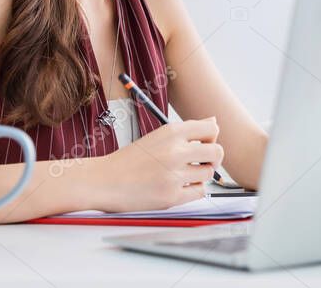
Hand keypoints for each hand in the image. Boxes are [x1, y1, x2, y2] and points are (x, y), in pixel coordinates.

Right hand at [93, 116, 223, 211]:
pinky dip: (193, 190)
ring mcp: (174, 175)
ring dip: (200, 175)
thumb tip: (214, 123)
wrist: (104, 181)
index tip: (203, 145)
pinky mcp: (171, 196)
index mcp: (171, 132)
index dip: (211, 138)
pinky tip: (178, 186)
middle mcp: (175, 151)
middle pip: (216, 152)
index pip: (211, 129)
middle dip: (212, 159)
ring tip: (181, 175)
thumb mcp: (158, 136)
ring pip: (208, 174)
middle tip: (200, 163)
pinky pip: (199, 192)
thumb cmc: (131, 159)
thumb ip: (187, 130)